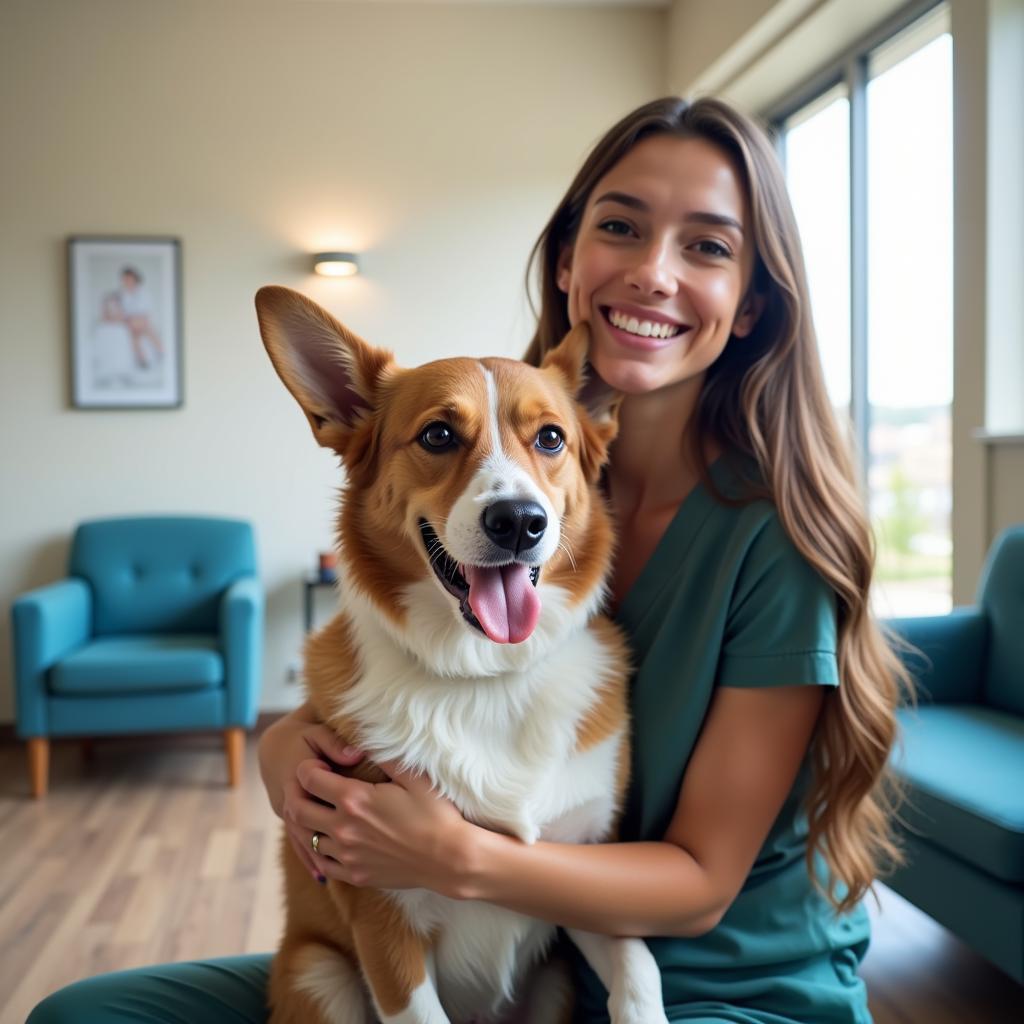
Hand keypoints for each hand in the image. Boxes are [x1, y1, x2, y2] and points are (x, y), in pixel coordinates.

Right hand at [258, 708, 364, 881]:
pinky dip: (311, 859)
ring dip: (321, 856)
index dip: (338, 805)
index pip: (314, 796)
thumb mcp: (317, 733)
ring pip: (302, 839)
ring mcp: (285, 814)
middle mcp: (287, 799)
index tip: (365, 811)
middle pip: (309, 825)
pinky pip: (298, 844)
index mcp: (295, 776)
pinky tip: (323, 877)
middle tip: (363, 855)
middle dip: (332, 840)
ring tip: (349, 872)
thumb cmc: (302, 738)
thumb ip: (335, 743)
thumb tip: (356, 753)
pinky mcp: (288, 823)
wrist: (275, 747)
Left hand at [290, 758, 473, 894]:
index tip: (321, 766)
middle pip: (296, 810)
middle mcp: (343, 828)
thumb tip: (368, 738)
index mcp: (354, 800)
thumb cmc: (435, 814)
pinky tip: (336, 841)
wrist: (449, 858)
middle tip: (314, 788)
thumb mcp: (413, 776)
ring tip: (326, 813)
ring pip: (307, 838)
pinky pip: (323, 863)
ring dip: (311, 823)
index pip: (308, 779)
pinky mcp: (355, 875)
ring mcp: (347, 855)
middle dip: (298, 794)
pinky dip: (322, 851)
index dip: (309, 768)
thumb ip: (386, 756)